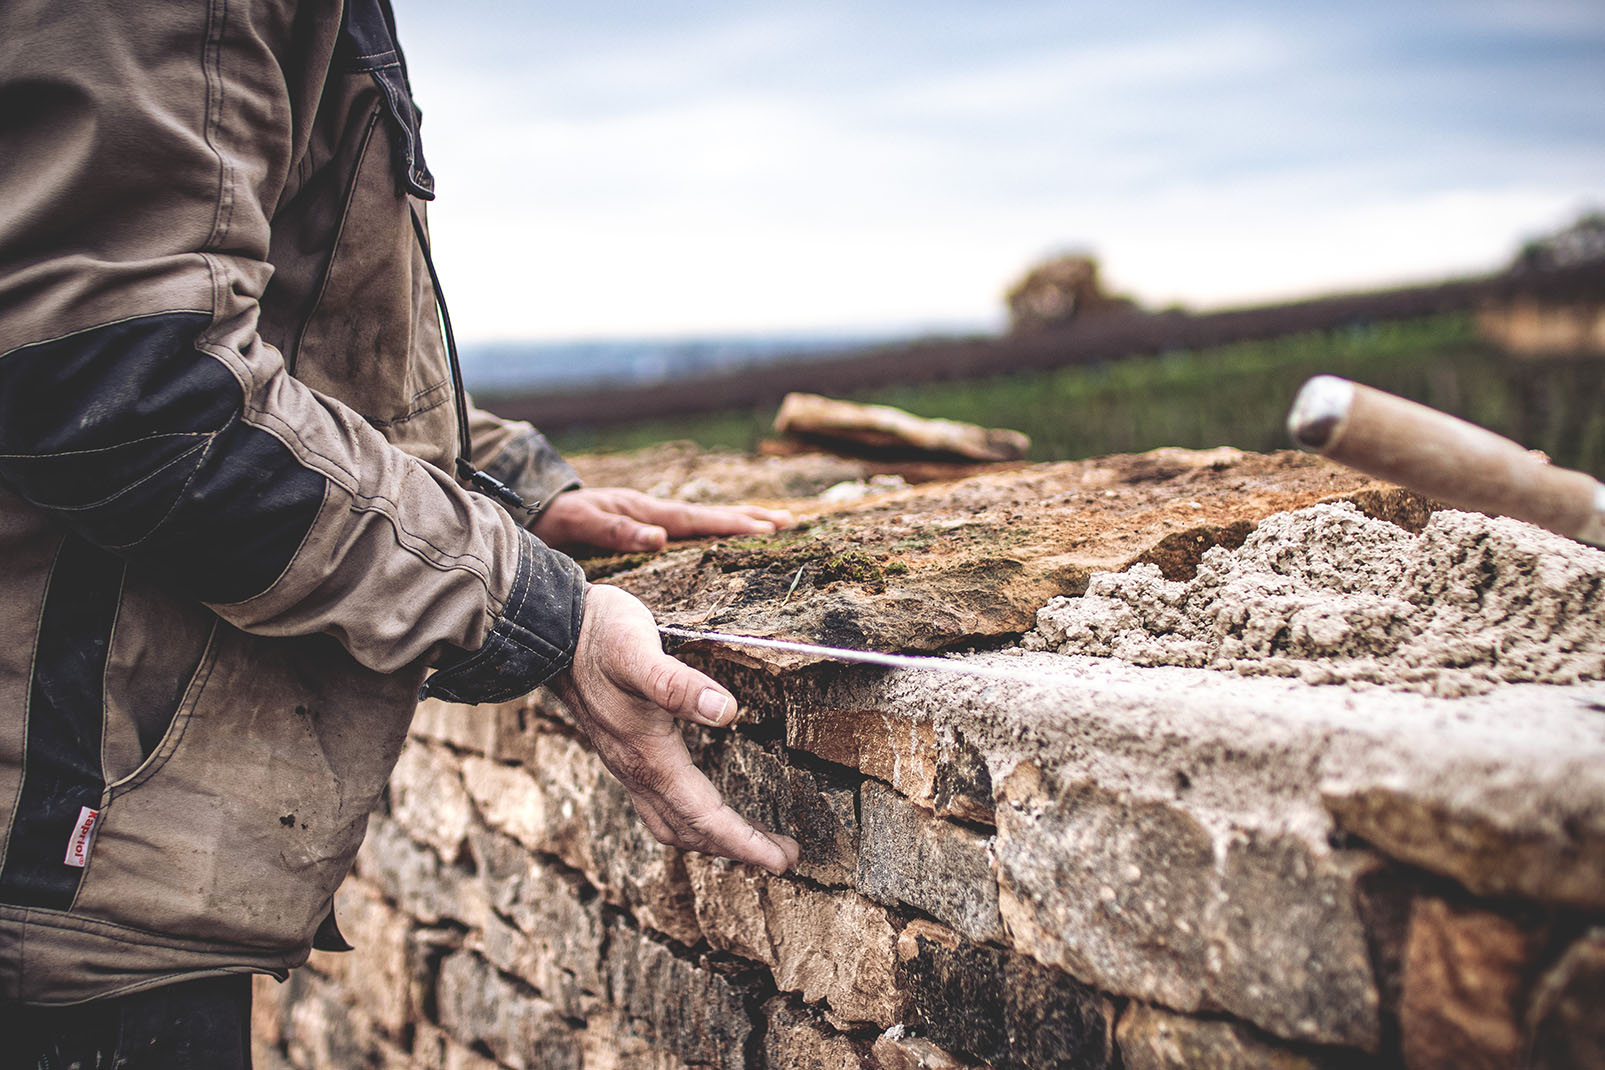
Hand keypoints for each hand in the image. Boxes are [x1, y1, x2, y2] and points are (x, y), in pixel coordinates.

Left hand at [531, 487, 792, 552]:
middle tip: (790, 522)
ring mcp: (651, 516)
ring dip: (738, 521)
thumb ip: (617, 533)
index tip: (768, 529)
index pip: (697, 520)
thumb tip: (660, 537)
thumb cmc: (556, 521)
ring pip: (704, 519)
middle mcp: (654, 511)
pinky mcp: (646, 524)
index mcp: (645, 511)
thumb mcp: (581, 526)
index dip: (733, 525)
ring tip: (774, 523)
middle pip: (710, 515)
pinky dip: (715, 528)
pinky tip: (727, 536)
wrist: (535, 509)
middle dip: (750, 518)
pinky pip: (690, 527)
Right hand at [553, 583, 799, 873]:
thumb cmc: (598, 637)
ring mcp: (626, 764)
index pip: (703, 816)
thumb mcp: (639, 652)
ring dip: (710, 839)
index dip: (745, 842)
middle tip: (782, 856)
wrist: (550, 631)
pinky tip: (703, 805)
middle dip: (737, 849)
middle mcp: (635, 770)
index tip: (782, 861)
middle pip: (690, 830)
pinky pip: (658, 805)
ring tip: (748, 841)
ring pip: (670, 822)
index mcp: (648, 755)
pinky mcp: (623, 752)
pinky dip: (689, 818)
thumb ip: (679, 685)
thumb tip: (727, 712)